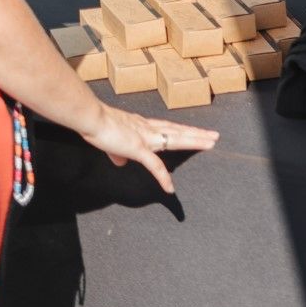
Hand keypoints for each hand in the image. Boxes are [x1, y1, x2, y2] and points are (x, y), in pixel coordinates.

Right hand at [80, 105, 218, 193]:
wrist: (91, 118)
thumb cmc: (98, 125)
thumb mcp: (112, 138)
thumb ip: (119, 151)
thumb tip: (121, 161)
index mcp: (142, 125)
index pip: (167, 127)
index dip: (181, 130)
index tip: (194, 131)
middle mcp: (148, 128)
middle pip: (178, 130)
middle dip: (197, 133)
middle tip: (214, 136)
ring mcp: (146, 137)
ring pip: (176, 139)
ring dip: (195, 141)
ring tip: (211, 143)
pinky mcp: (138, 148)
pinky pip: (154, 166)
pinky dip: (163, 178)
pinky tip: (170, 188)